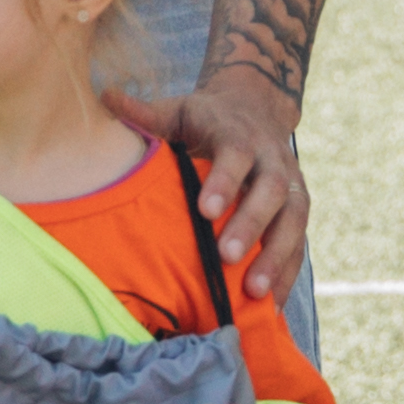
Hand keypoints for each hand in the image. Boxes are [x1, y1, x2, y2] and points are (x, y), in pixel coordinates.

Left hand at [99, 56, 309, 305]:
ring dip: (276, 256)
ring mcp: (291, 186)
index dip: (225, 181)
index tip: (205, 210)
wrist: (254, 110)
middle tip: (227, 257)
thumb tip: (105, 97)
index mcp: (240, 134)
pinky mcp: (296, 211)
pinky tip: (272, 306)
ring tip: (255, 292)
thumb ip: (146, 112)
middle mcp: (273, 159)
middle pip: (270, 191)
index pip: (237, 155)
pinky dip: (287, 273)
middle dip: (251, 225)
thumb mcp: (177, 110)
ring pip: (292, 220)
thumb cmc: (204, 119)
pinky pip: (298, 243)